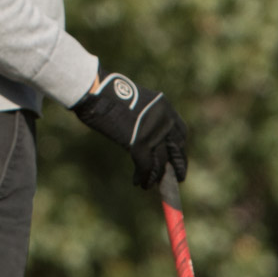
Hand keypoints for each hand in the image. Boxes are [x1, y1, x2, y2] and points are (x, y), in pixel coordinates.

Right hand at [70, 71, 189, 189]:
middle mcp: (164, 120)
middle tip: (175, 179)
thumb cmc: (108, 94)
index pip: (180, 133)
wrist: (97, 91)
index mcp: (164, 107)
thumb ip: (145, 118)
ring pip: (161, 162)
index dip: (179, 149)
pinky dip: (143, 177)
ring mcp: (153, 132)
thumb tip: (145, 136)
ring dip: (156, 177)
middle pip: (176, 150)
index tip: (176, 160)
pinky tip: (139, 182)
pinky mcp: (139, 143)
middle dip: (176, 166)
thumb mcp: (135, 102)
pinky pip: (145, 165)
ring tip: (151, 185)